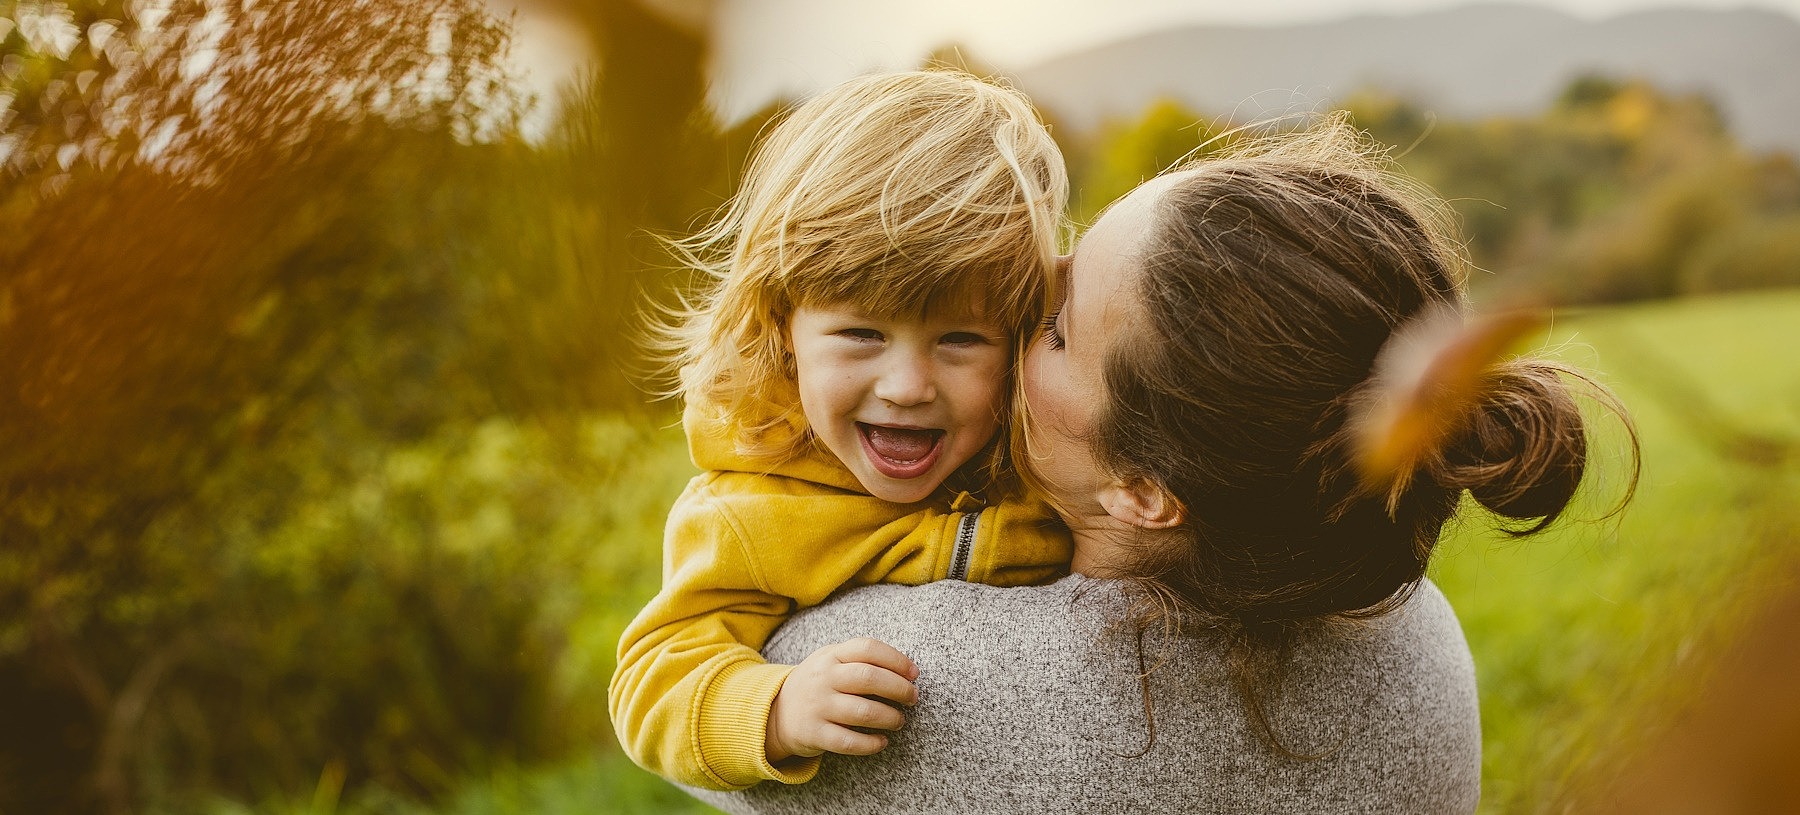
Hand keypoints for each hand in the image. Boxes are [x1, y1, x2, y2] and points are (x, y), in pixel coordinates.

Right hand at [765, 637, 918, 763]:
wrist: (775, 712)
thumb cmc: (818, 683)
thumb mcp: (831, 660)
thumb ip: (862, 659)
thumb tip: (906, 670)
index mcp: (831, 655)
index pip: (868, 649)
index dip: (897, 660)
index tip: (914, 673)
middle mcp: (824, 678)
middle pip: (869, 678)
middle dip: (899, 689)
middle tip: (913, 698)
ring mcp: (818, 706)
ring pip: (863, 712)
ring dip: (890, 718)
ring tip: (899, 720)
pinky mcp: (815, 734)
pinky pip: (849, 742)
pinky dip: (871, 744)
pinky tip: (882, 741)